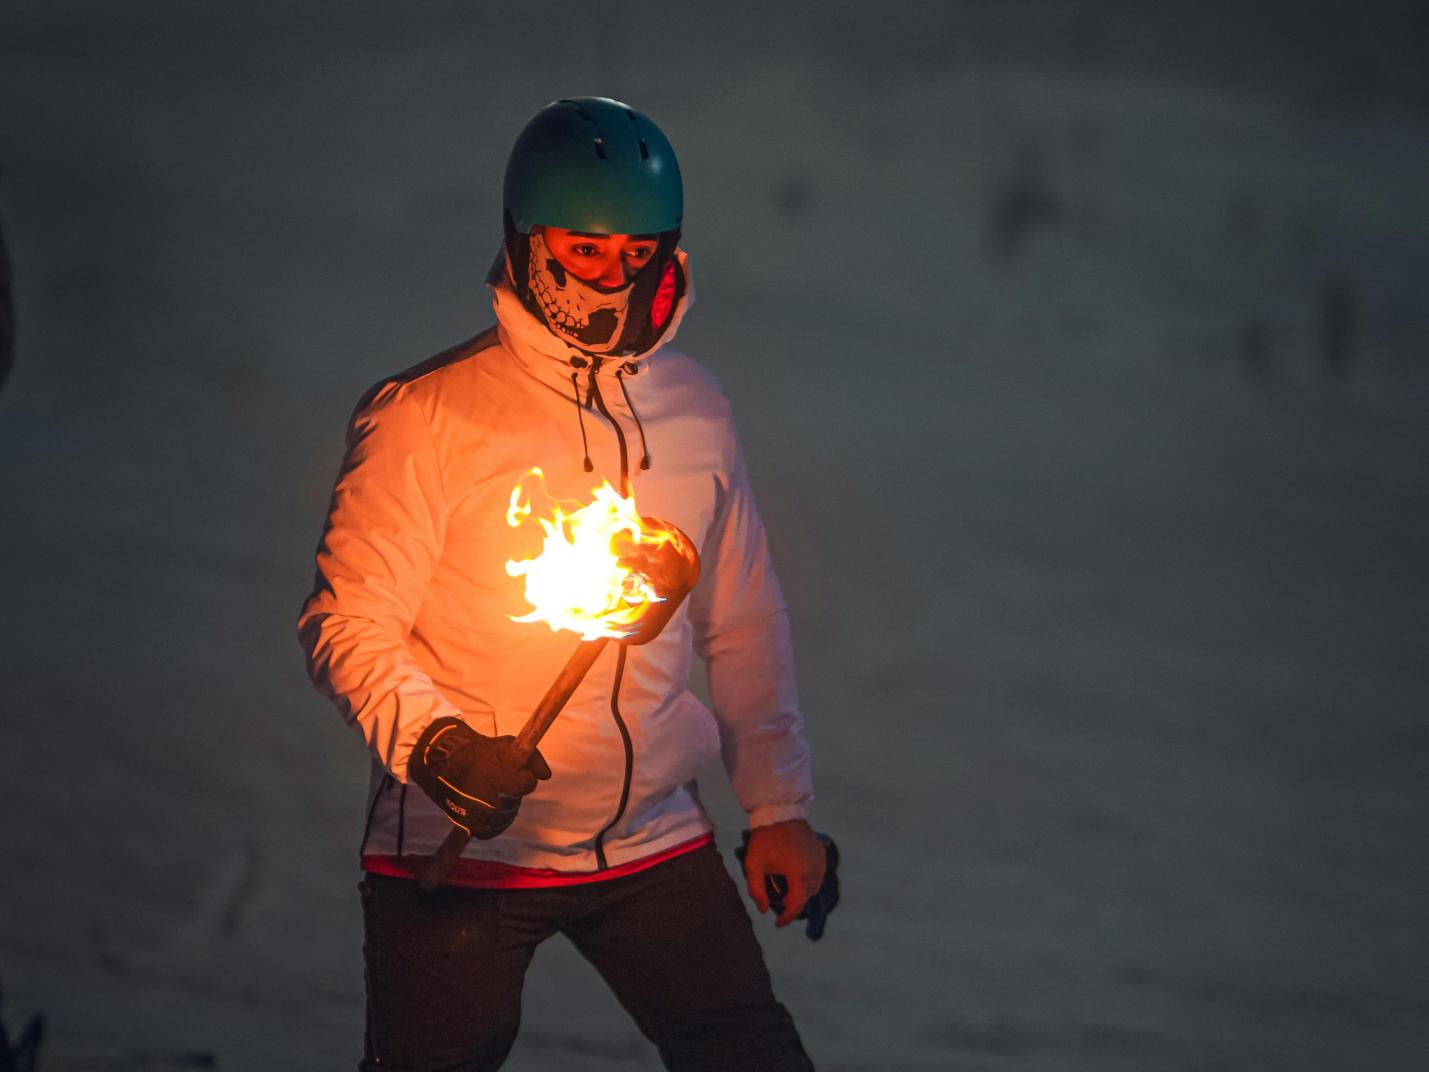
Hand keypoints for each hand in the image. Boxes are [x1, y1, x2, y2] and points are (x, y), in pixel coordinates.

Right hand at [409, 718, 550, 839]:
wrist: (445, 764)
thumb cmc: (480, 753)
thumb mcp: (507, 745)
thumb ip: (532, 757)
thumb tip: (546, 775)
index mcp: (500, 776)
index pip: (527, 783)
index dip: (525, 776)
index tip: (516, 771)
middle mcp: (489, 798)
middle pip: (514, 802)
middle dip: (511, 792)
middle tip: (499, 781)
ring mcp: (479, 814)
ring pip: (505, 817)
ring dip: (504, 807)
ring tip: (492, 792)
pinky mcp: (471, 826)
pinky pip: (492, 830)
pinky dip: (494, 822)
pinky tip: (491, 810)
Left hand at [740, 820, 826, 927]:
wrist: (779, 812)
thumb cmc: (765, 839)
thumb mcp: (754, 865)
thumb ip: (756, 891)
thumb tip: (764, 909)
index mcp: (798, 875)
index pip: (796, 906)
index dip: (786, 919)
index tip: (777, 923)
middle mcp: (815, 870)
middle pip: (805, 898)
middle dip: (792, 904)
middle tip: (776, 900)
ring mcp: (821, 861)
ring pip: (814, 888)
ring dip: (801, 893)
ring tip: (785, 888)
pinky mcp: (822, 853)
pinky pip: (818, 875)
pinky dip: (808, 881)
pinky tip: (795, 876)